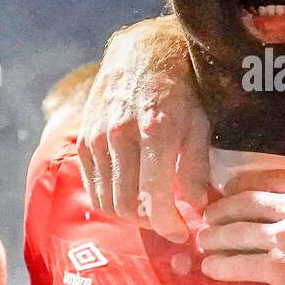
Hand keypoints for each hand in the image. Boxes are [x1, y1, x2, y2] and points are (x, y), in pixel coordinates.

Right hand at [76, 17, 209, 240]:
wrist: (144, 51)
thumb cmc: (182, 87)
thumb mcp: (200, 122)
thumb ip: (197, 167)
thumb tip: (200, 206)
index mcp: (155, 132)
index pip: (153, 197)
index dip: (168, 224)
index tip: (182, 233)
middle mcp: (120, 136)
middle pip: (127, 205)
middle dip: (150, 223)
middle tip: (168, 222)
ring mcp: (97, 138)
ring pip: (106, 200)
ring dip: (130, 214)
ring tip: (151, 210)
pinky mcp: (84, 139)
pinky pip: (93, 185)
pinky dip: (110, 198)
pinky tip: (131, 193)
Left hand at [197, 156, 284, 284]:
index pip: (267, 177)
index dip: (242, 183)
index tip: (229, 189)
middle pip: (244, 202)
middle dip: (221, 208)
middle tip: (208, 215)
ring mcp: (282, 238)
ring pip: (236, 232)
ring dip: (215, 236)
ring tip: (203, 240)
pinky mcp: (278, 269)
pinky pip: (240, 265)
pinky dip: (222, 266)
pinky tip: (210, 268)